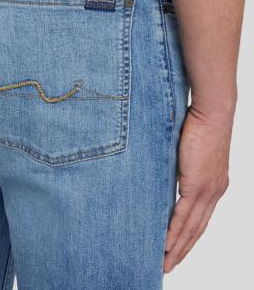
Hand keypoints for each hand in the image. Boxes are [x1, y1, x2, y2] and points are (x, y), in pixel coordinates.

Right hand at [164, 105, 232, 272]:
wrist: (213, 113)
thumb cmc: (200, 124)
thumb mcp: (189, 151)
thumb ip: (181, 167)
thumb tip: (164, 174)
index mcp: (215, 185)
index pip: (201, 219)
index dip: (189, 237)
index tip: (177, 250)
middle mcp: (214, 192)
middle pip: (196, 230)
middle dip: (182, 250)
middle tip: (168, 265)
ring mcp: (207, 191)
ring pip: (190, 228)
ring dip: (176, 247)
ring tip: (164, 262)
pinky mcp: (197, 185)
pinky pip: (183, 215)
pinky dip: (173, 232)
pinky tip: (165, 244)